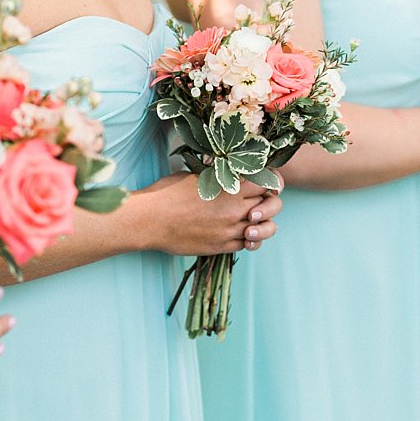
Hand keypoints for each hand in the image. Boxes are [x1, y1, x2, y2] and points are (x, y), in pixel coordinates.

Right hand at [132, 172, 283, 255]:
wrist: (149, 221)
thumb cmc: (167, 194)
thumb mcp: (195, 176)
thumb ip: (218, 177)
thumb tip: (228, 173)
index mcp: (229, 188)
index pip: (266, 183)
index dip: (270, 181)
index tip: (266, 181)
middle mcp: (233, 210)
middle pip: (269, 206)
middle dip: (269, 201)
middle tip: (262, 199)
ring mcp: (228, 231)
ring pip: (262, 229)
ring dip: (262, 223)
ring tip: (254, 219)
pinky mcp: (220, 247)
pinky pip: (246, 244)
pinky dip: (249, 238)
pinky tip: (243, 233)